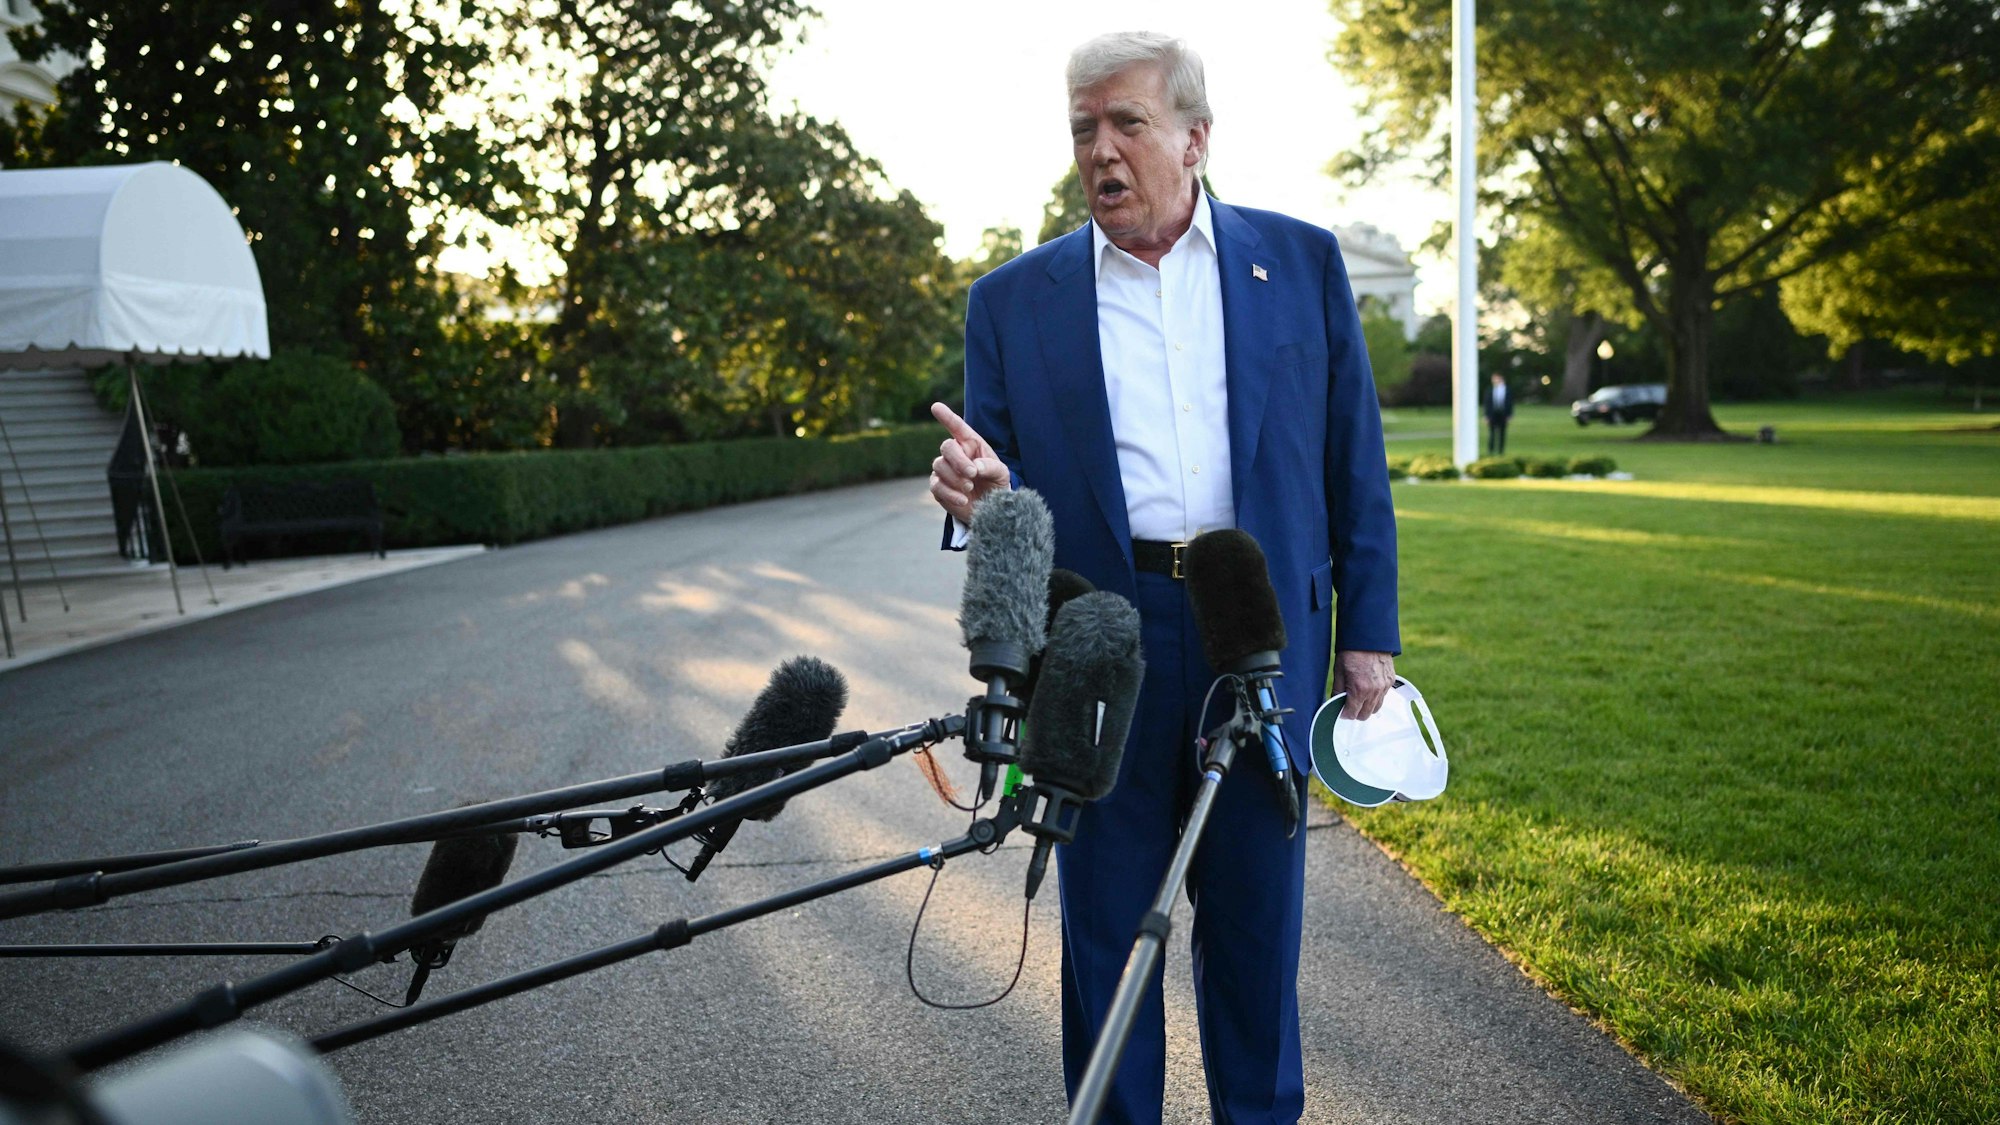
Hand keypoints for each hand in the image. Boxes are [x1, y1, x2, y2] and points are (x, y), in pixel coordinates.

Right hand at [928, 402, 1010, 522]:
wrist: (989, 508)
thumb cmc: (996, 484)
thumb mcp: (1002, 474)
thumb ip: (992, 467)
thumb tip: (975, 467)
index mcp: (971, 444)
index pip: (957, 427)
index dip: (947, 417)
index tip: (936, 407)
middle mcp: (955, 454)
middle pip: (946, 447)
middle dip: (958, 460)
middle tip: (972, 474)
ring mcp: (944, 470)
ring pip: (939, 466)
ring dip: (955, 478)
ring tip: (970, 488)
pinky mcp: (938, 487)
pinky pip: (937, 486)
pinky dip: (950, 494)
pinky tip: (963, 500)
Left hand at [1333, 650, 1396, 720]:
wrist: (1369, 637)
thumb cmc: (1351, 652)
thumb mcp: (1339, 672)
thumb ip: (1338, 691)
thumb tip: (1335, 704)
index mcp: (1359, 689)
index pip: (1352, 714)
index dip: (1345, 714)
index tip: (1341, 711)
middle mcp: (1374, 691)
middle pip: (1365, 715)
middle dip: (1356, 713)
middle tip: (1349, 706)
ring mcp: (1384, 687)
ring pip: (1376, 708)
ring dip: (1367, 707)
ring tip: (1359, 698)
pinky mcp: (1390, 681)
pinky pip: (1383, 697)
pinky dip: (1376, 697)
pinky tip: (1368, 689)